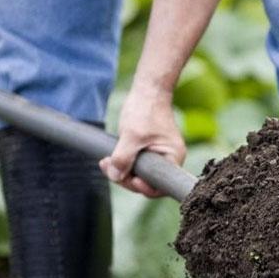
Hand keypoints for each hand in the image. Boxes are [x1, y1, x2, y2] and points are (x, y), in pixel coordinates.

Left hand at [99, 82, 185, 197]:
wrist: (148, 90)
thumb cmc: (145, 109)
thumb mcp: (131, 135)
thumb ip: (123, 158)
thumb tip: (115, 177)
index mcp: (173, 158)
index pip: (159, 186)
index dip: (142, 187)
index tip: (128, 178)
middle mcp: (169, 159)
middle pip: (147, 181)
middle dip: (126, 177)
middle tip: (108, 168)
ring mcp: (159, 155)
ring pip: (140, 173)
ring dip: (121, 170)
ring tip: (105, 162)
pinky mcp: (150, 151)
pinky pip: (137, 164)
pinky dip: (123, 163)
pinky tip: (109, 159)